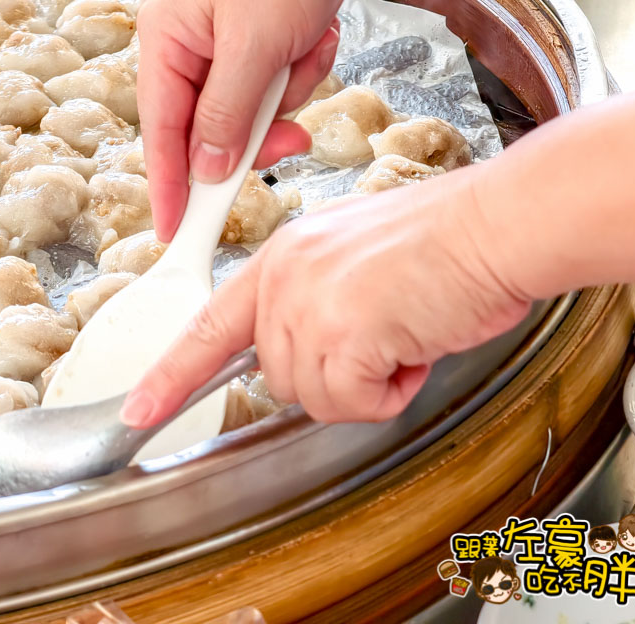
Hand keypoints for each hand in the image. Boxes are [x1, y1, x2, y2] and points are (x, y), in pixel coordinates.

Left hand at [120, 168, 531, 424]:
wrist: (495, 225)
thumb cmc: (446, 243)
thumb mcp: (355, 260)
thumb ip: (316, 301)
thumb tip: (319, 353)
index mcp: (282, 257)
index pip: (210, 324)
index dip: (171, 373)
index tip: (139, 409)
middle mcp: (283, 278)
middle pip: (279, 375)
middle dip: (335, 373)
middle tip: (385, 333)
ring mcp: (307, 305)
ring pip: (315, 396)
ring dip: (367, 383)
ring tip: (404, 332)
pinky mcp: (341, 334)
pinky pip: (353, 403)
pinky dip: (390, 392)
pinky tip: (413, 346)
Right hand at [137, 0, 376, 240]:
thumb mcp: (254, 47)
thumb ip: (227, 116)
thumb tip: (207, 171)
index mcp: (164, 41)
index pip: (160, 132)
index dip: (169, 187)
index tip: (175, 233)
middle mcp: (185, 47)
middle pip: (210, 128)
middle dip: (258, 126)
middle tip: (291, 136)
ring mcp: (221, 45)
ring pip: (251, 112)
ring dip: (289, 90)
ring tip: (307, 44)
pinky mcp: (257, 43)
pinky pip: (277, 87)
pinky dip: (302, 70)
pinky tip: (314, 33)